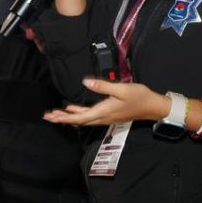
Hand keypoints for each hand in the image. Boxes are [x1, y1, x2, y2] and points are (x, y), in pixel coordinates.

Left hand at [44, 77, 165, 126]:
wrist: (153, 107)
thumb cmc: (139, 97)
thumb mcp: (121, 89)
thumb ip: (103, 86)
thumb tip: (85, 82)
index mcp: (103, 111)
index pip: (80, 117)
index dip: (64, 117)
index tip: (52, 116)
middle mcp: (102, 117)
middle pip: (79, 120)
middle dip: (62, 118)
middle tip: (48, 116)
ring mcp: (106, 117)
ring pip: (84, 119)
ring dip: (69, 116)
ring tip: (56, 113)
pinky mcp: (109, 114)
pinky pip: (90, 116)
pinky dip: (80, 113)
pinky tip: (74, 109)